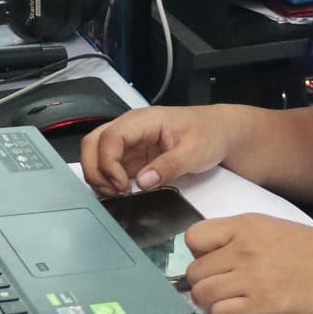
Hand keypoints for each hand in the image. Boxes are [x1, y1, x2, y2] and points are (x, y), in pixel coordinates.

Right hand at [79, 105, 236, 197]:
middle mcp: (131, 128)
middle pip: (92, 143)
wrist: (220, 132)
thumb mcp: (195, 152)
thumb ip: (169, 166)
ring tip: (119, 193)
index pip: (110, 137)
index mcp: (144, 120)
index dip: (108, 164)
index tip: (123, 186)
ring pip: (96, 154)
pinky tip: (124, 192)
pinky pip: (110, 165)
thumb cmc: (210, 134)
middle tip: (115, 192)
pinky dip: (109, 180)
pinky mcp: (133, 155)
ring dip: (100, 176)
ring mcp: (130, 141)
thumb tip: (143, 182)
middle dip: (96, 170)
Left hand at [182, 215, 312, 313]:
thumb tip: (209, 261)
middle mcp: (246, 246)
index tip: (215, 265)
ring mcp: (254, 275)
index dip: (200, 256)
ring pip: (202, 295)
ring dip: (214, 304)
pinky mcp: (265, 303)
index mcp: (249, 223)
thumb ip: (241, 240)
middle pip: (194, 272)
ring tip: (237, 303)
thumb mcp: (277, 230)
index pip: (194, 238)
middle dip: (206, 285)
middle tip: (228, 291)